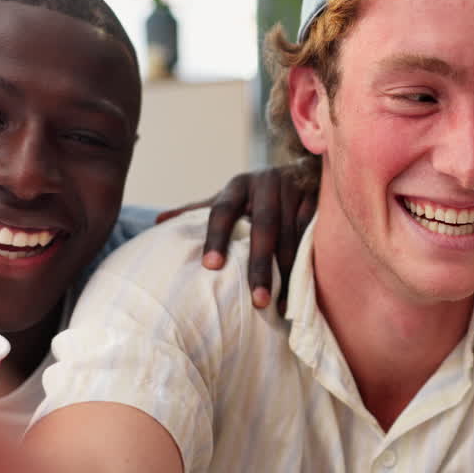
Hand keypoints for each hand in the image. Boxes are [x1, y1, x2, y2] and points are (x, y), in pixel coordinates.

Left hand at [159, 168, 316, 313]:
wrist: (302, 167)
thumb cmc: (256, 193)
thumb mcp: (229, 196)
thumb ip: (198, 210)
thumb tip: (157, 223)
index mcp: (238, 184)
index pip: (223, 210)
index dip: (216, 237)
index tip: (211, 267)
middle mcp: (266, 183)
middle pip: (263, 226)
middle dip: (259, 264)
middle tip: (256, 300)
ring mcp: (294, 190)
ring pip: (291, 236)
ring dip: (286, 272)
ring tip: (278, 305)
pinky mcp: (316, 200)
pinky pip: (312, 235)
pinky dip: (306, 262)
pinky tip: (300, 289)